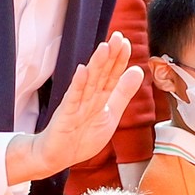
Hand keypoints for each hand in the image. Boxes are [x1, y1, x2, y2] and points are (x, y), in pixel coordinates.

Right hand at [5, 34, 142, 185]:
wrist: (56, 157)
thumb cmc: (81, 136)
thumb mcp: (110, 115)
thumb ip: (123, 93)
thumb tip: (138, 70)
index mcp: (100, 98)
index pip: (111, 76)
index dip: (119, 61)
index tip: (126, 43)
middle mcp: (88, 98)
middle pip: (101, 75)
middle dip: (110, 56)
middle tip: (118, 37)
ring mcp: (75, 106)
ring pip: (88, 83)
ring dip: (96, 65)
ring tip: (103, 48)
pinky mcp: (65, 116)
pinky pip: (72, 99)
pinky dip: (77, 86)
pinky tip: (82, 72)